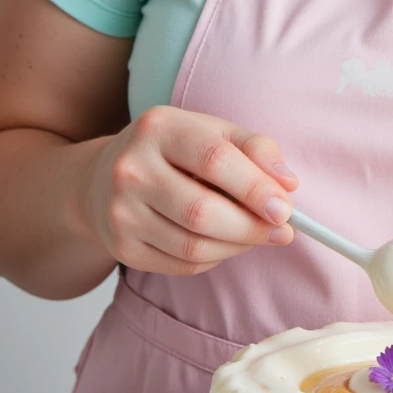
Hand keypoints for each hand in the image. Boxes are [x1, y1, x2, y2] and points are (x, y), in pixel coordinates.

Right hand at [79, 106, 298, 275]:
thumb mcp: (213, 132)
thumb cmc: (175, 151)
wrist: (104, 178)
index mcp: (159, 127)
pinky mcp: (121, 247)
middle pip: (203, 212)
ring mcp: (120, 211)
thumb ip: (255, 148)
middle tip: (282, 231)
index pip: (214, 160)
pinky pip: (182, 265)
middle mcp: (131, 168)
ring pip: (194, 246)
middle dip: (252, 227)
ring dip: (238, 246)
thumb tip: (288, 184)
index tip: (285, 209)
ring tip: (256, 235)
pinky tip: (222, 242)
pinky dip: (214, 259)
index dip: (256, 189)